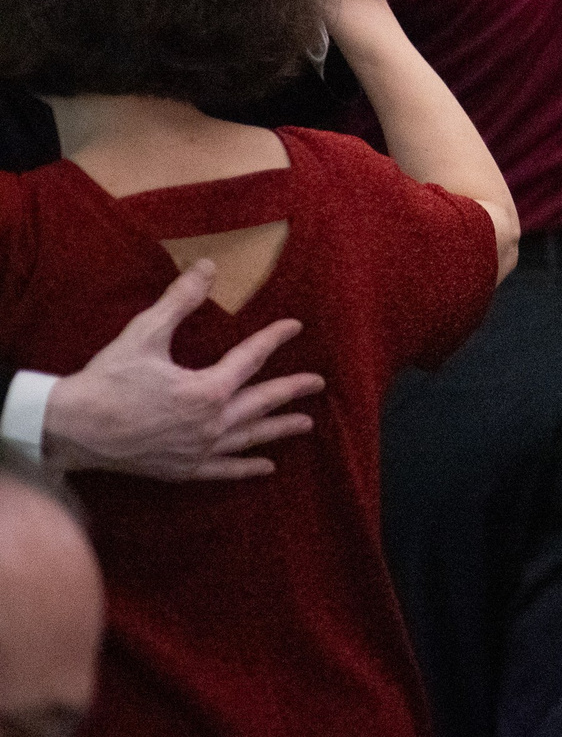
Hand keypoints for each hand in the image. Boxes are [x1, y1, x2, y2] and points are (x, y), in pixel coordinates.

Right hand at [42, 261, 325, 479]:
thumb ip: (180, 300)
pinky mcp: (181, 469)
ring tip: (306, 424)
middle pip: (261, 402)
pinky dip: (246, 467)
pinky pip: (223, 470)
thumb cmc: (107, 381)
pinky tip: (266, 467)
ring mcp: (197, 450)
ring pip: (249, 437)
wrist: (69, 429)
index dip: (274, 339)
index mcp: (206, 391)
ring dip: (279, 429)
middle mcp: (210, 424)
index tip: (294, 326)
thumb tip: (208, 266)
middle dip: (291, 390)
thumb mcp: (145, 334)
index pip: (251, 358)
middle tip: (318, 383)